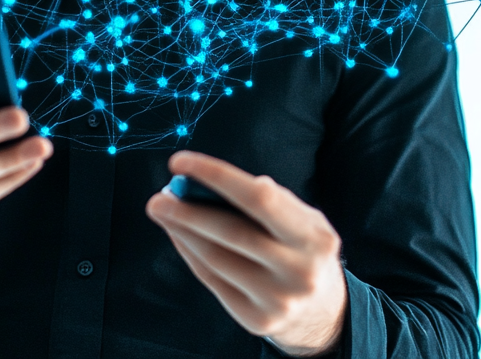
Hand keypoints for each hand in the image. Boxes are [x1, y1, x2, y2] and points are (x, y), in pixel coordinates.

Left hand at [146, 152, 345, 356]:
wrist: (322, 311)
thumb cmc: (302, 247)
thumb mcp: (302, 218)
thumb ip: (267, 199)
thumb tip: (210, 184)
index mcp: (313, 237)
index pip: (258, 198)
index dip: (216, 175)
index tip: (180, 162)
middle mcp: (297, 271)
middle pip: (230, 233)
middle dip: (187, 211)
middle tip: (158, 196)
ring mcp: (277, 300)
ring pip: (216, 259)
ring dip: (182, 231)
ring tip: (162, 211)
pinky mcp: (256, 319)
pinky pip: (212, 280)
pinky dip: (189, 253)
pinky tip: (178, 234)